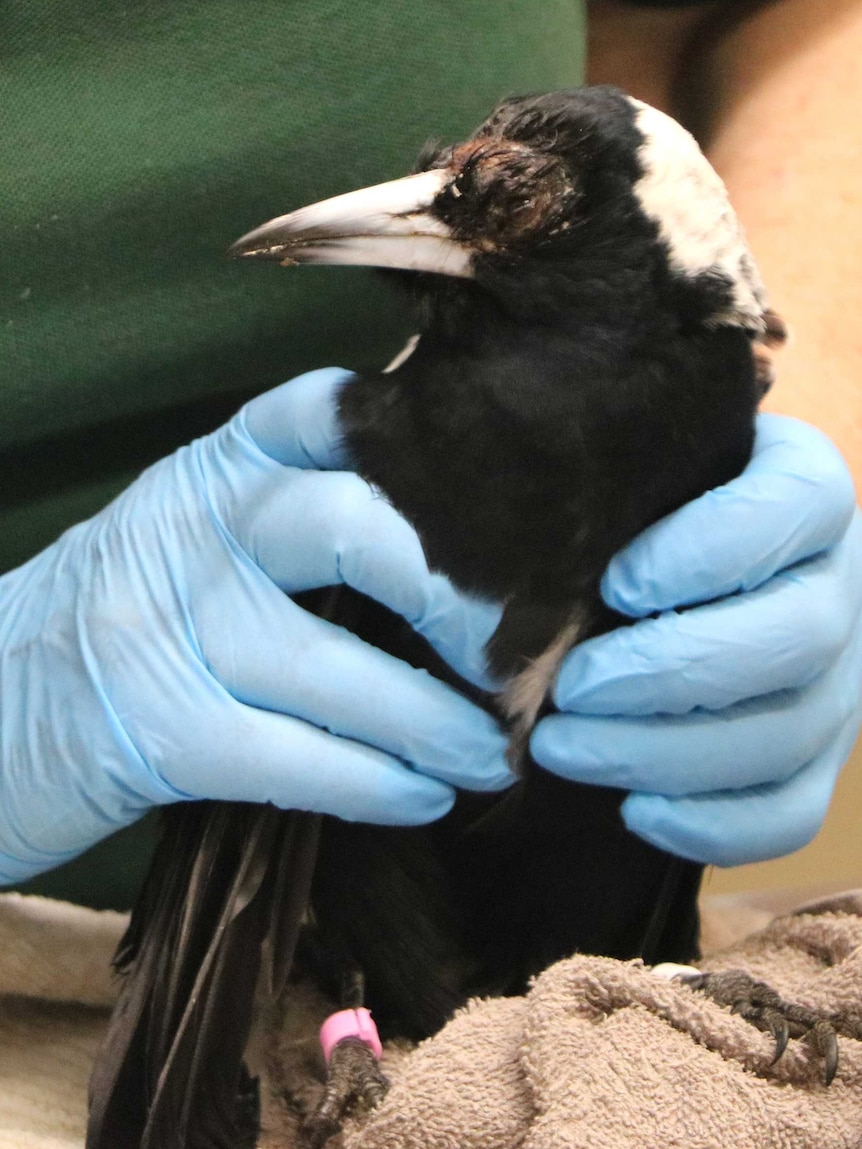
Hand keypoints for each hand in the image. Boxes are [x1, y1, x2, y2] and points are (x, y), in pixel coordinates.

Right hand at [0, 368, 508, 883]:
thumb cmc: (113, 622)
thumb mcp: (186, 539)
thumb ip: (285, 530)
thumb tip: (441, 566)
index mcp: (211, 472)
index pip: (325, 412)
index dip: (421, 446)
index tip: (496, 509)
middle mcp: (193, 530)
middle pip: (352, 526)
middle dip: (454, 598)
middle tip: (514, 654)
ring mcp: (169, 629)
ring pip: (339, 666)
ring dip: (440, 723)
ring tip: (491, 754)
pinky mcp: (160, 733)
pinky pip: (300, 757)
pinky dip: (380, 784)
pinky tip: (425, 797)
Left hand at [531, 415, 861, 865]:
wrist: (689, 575)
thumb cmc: (645, 514)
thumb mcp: (637, 477)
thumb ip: (607, 491)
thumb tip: (520, 565)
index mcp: (806, 490)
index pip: (787, 509)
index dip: (704, 553)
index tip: (614, 582)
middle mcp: (841, 587)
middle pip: (795, 637)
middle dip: (670, 671)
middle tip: (571, 687)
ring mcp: (839, 681)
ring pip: (787, 734)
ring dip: (667, 753)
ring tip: (563, 747)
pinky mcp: (816, 759)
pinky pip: (792, 812)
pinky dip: (712, 825)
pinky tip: (631, 811)